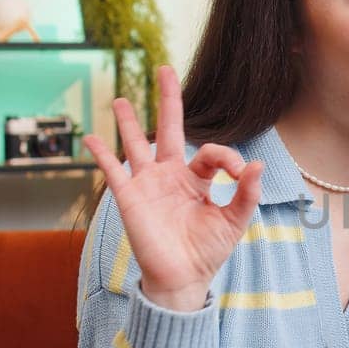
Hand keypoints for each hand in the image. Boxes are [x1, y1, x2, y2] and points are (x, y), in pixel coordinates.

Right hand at [84, 64, 265, 310]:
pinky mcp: (130, 197)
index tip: (238, 172)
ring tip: (122, 98)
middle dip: (168, 99)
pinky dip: (102, 153)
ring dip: (128, 121)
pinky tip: (91, 136)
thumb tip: (257, 164)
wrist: (182, 278)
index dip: (226, 156)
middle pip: (168, 129)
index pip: (209, 151)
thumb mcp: (235, 221)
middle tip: (165, 69)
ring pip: (136, 144)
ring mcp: (148, 184)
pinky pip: (113, 170)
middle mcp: (171, 176)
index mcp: (197, 179)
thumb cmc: (207, 251)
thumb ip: (246, 193)